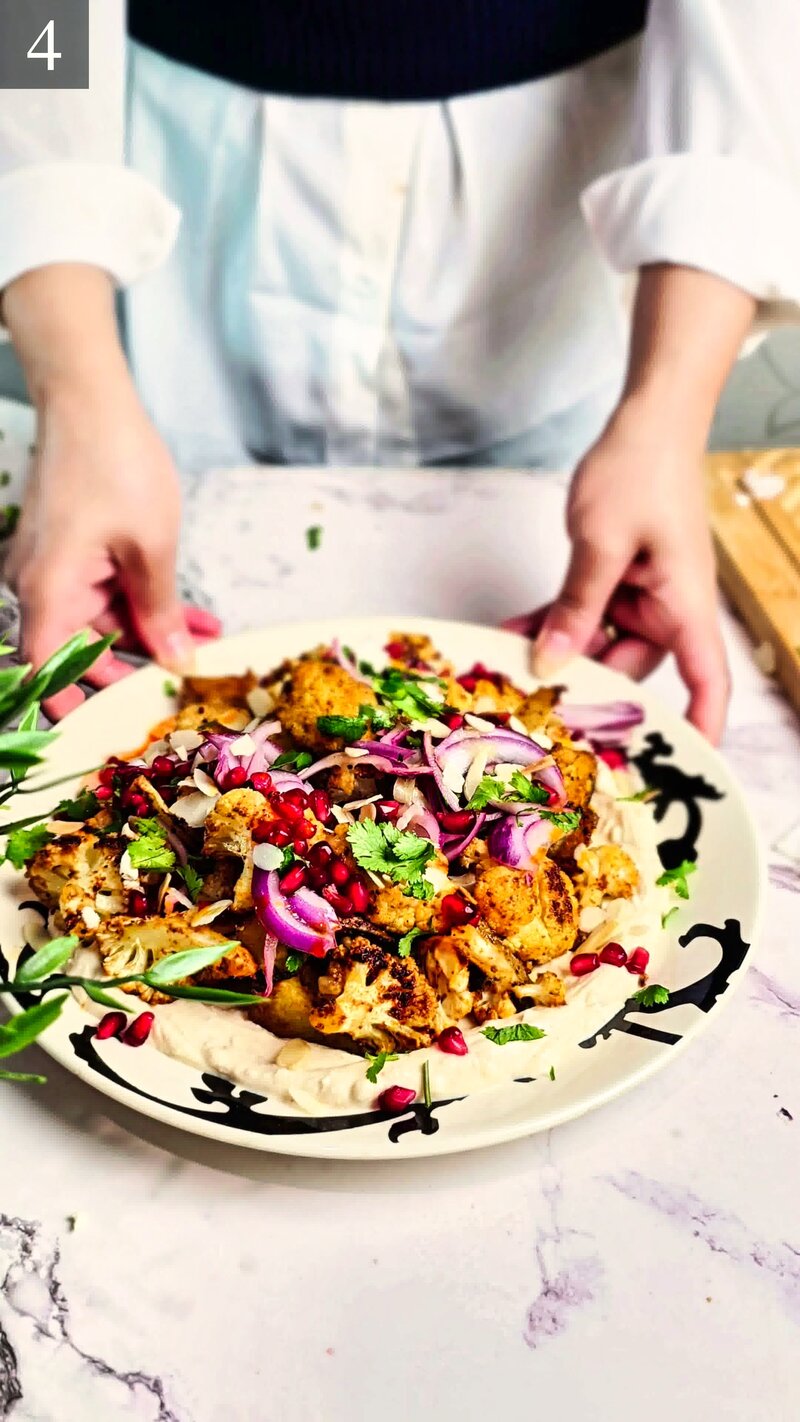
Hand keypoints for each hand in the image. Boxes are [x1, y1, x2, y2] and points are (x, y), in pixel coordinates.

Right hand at [7, 372, 219, 718]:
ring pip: (101, 623)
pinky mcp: (69, 554)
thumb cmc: (115, 464)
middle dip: (136, 670)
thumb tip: (176, 664)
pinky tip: (193, 619)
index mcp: (47, 591)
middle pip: (80, 651)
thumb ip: (160, 613)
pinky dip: (143, 605)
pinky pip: (104, 594)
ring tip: (209, 644)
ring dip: (152, 634)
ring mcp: (52, 569)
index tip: (111, 727)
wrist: (91, 400)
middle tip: (187, 686)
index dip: (73, 705)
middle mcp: (39, 586)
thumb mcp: (152, 547)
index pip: (45, 670)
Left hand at [505, 401, 729, 741]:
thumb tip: (554, 665)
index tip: (676, 768)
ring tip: (504, 669)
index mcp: (685, 607)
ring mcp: (641, 596)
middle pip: (630, 672)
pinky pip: (583, 615)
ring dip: (556, 654)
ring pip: (597, 645)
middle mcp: (667, 610)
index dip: (698, 729)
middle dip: (585, 691)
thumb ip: (577, 607)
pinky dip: (552, 623)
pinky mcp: (616, 579)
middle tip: (532, 713)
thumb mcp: (601, 544)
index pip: (706, 683)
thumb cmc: (641, 472)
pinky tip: (509, 632)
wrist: (647, 422)